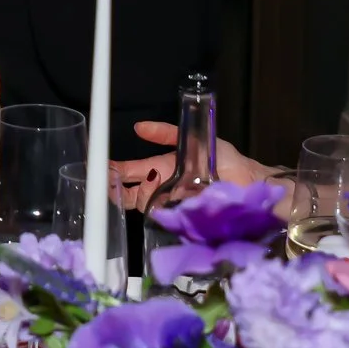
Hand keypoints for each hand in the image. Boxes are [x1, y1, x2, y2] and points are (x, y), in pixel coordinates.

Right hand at [110, 119, 269, 210]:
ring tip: (108, 194)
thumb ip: (168, 132)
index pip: (133, 170)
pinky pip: (163, 220)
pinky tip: (138, 209)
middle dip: (113, 186)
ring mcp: (172, 206)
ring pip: (142, 206)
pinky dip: (149, 214)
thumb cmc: (227, 162)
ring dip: (124, 200)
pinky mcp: (184, 220)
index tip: (99, 167)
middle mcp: (163, 189)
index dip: (116, 170)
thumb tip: (139, 127)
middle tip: (97, 182)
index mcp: (163, 169)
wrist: (252, 185)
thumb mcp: (195, 140)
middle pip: (131, 190)